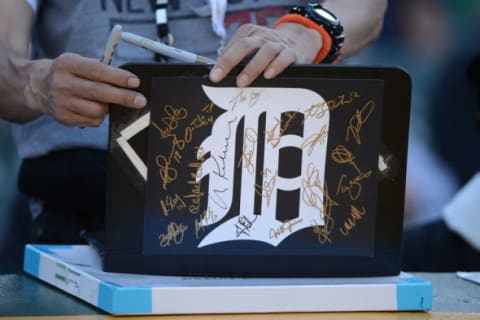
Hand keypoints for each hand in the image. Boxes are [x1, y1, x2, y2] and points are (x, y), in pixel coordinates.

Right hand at [24, 53, 146, 126]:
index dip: (118, 78)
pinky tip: (93, 108)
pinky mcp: (64, 118)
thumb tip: (128, 81)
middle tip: (140, 101)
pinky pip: (93, 121)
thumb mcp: (79, 62)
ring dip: (109, 108)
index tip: (135, 82)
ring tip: (106, 102)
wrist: (38, 87)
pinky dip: (99, 116)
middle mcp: (63, 83)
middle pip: (99, 93)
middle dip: (123, 97)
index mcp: (68, 64)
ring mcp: (62, 102)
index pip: (97, 71)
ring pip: (98, 110)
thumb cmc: (68, 73)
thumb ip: (101, 69)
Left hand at [209, 23, 321, 86]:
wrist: (299, 42)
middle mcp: (262, 36)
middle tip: (220, 77)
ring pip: (264, 52)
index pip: (233, 45)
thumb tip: (219, 76)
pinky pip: (284, 58)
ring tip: (241, 82)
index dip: (222, 61)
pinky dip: (276, 66)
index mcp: (249, 33)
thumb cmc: (268, 51)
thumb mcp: (253, 50)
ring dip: (252, 68)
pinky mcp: (292, 53)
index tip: (214, 76)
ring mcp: (277, 44)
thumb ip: (238, 60)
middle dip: (230, 61)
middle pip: (245, 45)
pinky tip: (268, 75)